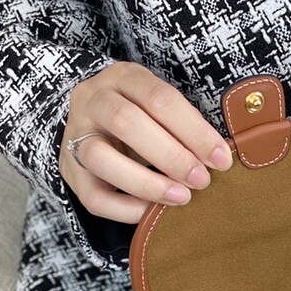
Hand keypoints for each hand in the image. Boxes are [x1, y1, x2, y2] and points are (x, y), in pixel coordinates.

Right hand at [59, 61, 233, 222]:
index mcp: (123, 77)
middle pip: (127, 122)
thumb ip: (185, 125)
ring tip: (180, 198)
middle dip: (172, 156)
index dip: (193, 131)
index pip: (159, 98)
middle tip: (202, 180)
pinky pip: (93, 196)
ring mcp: (75, 134)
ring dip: (146, 183)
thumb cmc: (142, 117)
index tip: (221, 159)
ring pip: (101, 158)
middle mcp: (93, 100)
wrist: (93, 123)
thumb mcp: (160, 107)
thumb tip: (218, 158)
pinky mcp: (69, 170)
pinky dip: (125, 209)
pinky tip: (151, 213)